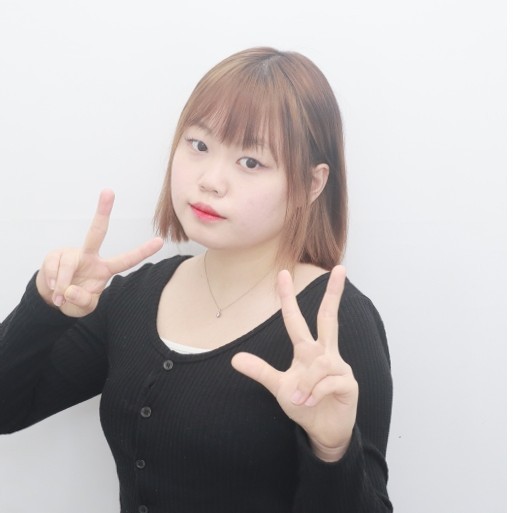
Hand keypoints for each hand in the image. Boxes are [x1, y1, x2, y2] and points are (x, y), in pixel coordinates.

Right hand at [36, 189, 163, 317]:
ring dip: (63, 284)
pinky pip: (52, 269)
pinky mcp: (54, 255)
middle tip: (108, 190)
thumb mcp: (84, 307)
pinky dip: (52, 284)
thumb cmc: (74, 299)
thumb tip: (70, 289)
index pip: (126, 261)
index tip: (160, 240)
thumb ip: (83, 301)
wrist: (51, 299)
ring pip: (69, 264)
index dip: (143, 252)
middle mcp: (90, 256)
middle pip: (97, 232)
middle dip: (102, 211)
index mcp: (105, 269)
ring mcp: (72, 254)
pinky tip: (53, 289)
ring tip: (60, 297)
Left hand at [231, 265, 357, 461]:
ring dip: (306, 384)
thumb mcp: (279, 387)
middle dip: (335, 293)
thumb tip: (234, 359)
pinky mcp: (348, 382)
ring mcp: (339, 366)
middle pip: (330, 317)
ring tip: (300, 399)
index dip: (289, 298)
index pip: (297, 320)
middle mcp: (325, 352)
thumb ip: (261, 371)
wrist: (322, 430)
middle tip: (340, 268)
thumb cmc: (304, 404)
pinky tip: (311, 402)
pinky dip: (314, 393)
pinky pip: (327, 382)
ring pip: (320, 364)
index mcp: (308, 350)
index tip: (283, 274)